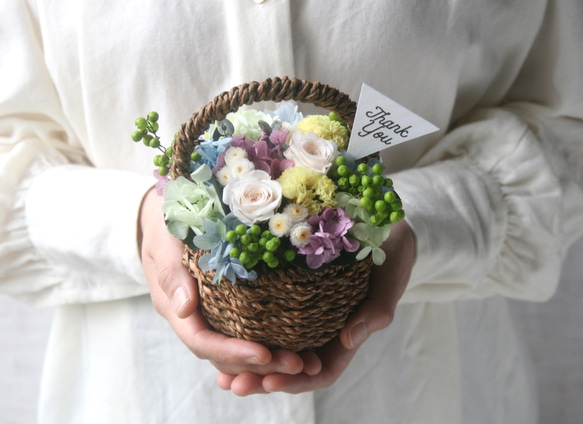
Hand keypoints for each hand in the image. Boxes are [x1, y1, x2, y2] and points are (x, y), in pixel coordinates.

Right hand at [138, 187, 320, 393]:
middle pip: (222, 353)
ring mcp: (207, 312)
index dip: (231, 352)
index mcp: (175, 306)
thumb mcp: (164, 242)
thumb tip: (185, 309)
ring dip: (266, 359)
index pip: (202, 341)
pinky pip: (242, 330)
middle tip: (295, 365)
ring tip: (301, 362)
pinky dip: (265, 341)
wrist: (163, 214)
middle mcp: (192, 316)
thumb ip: (172, 274)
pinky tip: (293, 345)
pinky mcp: (223, 303)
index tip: (264, 354)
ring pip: (234, 347)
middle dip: (257, 364)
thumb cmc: (163, 224)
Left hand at [216, 219, 415, 393]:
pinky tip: (221, 329)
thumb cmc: (392, 254)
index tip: (270, 380)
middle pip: (291, 367)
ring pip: (275, 347)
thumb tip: (348, 339)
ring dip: (249, 362)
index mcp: (345, 335)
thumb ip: (375, 311)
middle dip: (262, 378)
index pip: (320, 372)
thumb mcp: (390, 279)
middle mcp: (321, 330)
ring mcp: (304, 313)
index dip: (296, 382)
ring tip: (220, 374)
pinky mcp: (290, 292)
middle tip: (232, 383)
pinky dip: (247, 328)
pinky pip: (267, 316)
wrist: (385, 226)